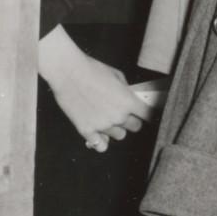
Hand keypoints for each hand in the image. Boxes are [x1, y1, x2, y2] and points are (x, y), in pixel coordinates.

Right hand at [37, 26, 152, 149]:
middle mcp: (118, 116)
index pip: (148, 115)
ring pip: (119, 136)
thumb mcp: (116, 75)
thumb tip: (129, 97)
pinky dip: (101, 141)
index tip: (143, 113)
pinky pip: (100, 146)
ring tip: (107, 119)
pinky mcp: (86, 130)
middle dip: (131, 120)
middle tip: (123, 113)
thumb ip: (126, 90)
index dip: (146, 113)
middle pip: (135, 127)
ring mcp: (102, 125)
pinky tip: (98, 134)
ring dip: (116, 129)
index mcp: (128, 101)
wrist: (68, 72)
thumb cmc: (92, 69)